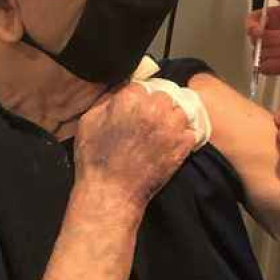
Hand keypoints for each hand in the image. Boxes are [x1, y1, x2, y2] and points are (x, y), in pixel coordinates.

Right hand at [75, 84, 195, 211]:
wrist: (110, 192)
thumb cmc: (95, 160)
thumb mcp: (89, 121)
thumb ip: (107, 100)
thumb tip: (120, 90)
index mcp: (130, 99)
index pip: (141, 87)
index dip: (137, 100)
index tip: (135, 111)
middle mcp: (154, 109)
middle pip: (163, 96)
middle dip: (156, 107)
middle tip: (148, 123)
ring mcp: (171, 127)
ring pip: (180, 111)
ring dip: (172, 119)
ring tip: (160, 133)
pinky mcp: (182, 145)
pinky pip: (190, 131)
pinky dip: (183, 136)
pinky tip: (170, 144)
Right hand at [246, 0, 279, 77]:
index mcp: (273, 18)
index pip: (252, 22)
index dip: (252, 26)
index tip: (261, 29)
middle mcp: (271, 35)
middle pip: (254, 39)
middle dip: (270, 38)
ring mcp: (275, 51)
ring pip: (259, 54)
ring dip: (276, 50)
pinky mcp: (279, 67)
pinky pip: (265, 68)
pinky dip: (276, 62)